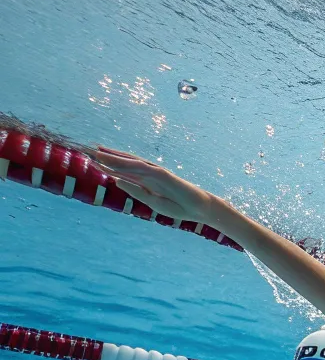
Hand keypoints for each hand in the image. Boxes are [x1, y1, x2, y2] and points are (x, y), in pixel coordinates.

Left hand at [93, 147, 215, 220]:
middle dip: (107, 157)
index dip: (108, 167)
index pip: (125, 173)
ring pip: (130, 162)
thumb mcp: (154, 203)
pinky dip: (127, 162)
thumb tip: (117, 181)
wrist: (201, 209)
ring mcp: (156, 173)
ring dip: (113, 156)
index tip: (93, 162)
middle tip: (87, 150)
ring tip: (96, 151)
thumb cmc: (181, 207)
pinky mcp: (163, 174)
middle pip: (124, 163)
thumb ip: (136, 192)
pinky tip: (114, 159)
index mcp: (147, 183)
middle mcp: (149, 174)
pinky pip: (142, 167)